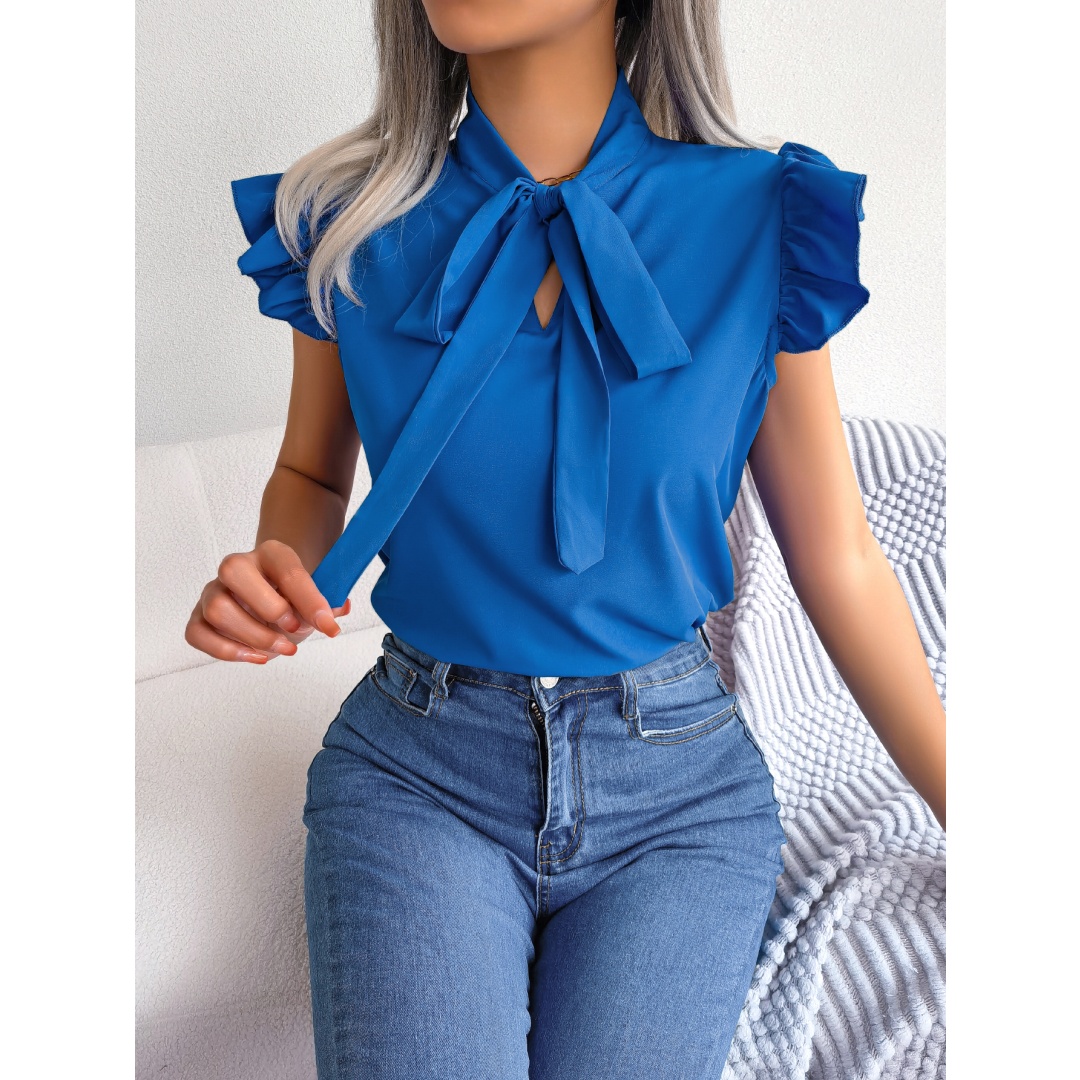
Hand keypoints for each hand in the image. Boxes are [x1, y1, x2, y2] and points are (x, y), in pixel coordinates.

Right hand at [185, 539, 350, 663]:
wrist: (273, 600)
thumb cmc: (292, 599)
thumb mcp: (313, 600)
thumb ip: (328, 604)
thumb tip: (339, 608)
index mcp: (271, 554)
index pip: (287, 571)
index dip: (309, 601)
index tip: (328, 626)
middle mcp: (236, 566)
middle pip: (234, 572)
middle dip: (270, 609)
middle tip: (294, 630)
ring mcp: (213, 591)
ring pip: (217, 608)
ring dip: (253, 636)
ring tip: (281, 648)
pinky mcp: (199, 617)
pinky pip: (197, 633)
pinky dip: (226, 651)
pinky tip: (256, 656)